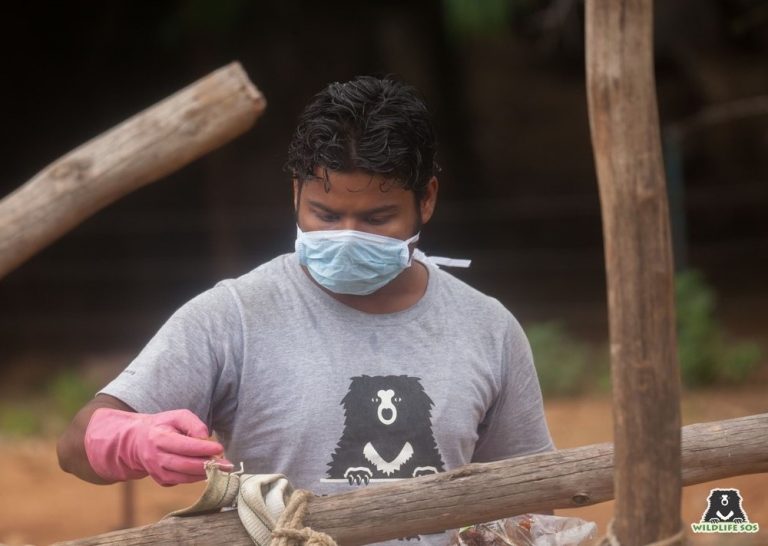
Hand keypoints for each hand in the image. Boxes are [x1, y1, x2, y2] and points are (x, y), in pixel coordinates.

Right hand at [84, 408, 227, 485]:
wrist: (139, 442)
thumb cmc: (164, 426)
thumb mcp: (178, 416)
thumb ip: (194, 424)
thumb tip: (205, 438)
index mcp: (159, 439)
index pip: (184, 446)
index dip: (203, 448)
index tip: (219, 448)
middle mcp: (156, 458)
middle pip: (186, 465)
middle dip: (209, 465)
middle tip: (227, 464)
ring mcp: (157, 472)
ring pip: (185, 477)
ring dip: (205, 474)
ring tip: (222, 468)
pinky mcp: (162, 481)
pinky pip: (182, 481)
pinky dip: (196, 477)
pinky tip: (208, 471)